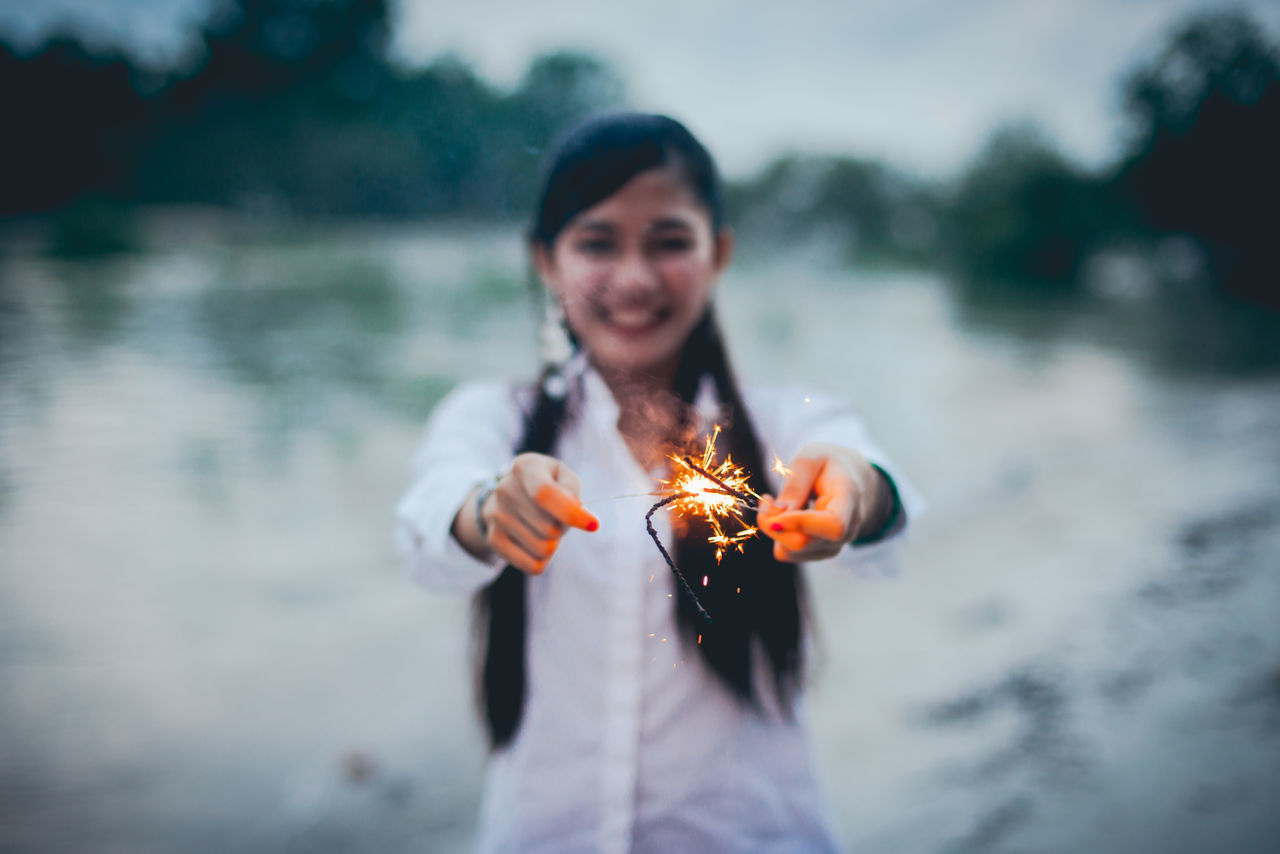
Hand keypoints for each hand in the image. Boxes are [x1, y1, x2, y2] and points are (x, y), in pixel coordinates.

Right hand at [461, 453, 598, 573]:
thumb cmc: (546, 483)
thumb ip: (572, 489)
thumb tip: (577, 514)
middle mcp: (505, 489)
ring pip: (543, 549)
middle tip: (557, 518)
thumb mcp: (562, 475)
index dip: (571, 513)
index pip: (545, 494)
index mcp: (525, 466)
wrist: (509, 493)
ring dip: (553, 543)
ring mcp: (495, 515)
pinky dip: (543, 560)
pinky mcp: (493, 539)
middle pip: (549, 527)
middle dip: (563, 528)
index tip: (593, 525)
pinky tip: (536, 543)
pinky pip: (531, 565)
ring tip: (544, 527)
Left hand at [756, 442, 883, 562]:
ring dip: (774, 529)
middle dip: (775, 525)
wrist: (850, 476)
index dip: (800, 524)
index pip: (833, 525)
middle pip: (805, 543)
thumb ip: (795, 485)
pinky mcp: (820, 552)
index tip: (774, 514)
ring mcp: (836, 544)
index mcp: (849, 498)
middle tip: (766, 500)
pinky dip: (777, 536)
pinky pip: (789, 554)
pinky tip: (782, 516)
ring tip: (774, 503)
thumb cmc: (828, 463)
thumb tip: (777, 515)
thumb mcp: (810, 458)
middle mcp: (848, 528)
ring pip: (793, 552)